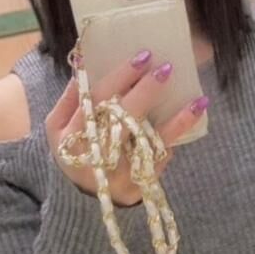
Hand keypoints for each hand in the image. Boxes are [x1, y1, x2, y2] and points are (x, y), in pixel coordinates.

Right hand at [46, 50, 207, 206]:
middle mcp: (96, 156)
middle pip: (123, 119)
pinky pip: (161, 157)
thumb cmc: (73, 150)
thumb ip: (70, 97)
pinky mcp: (139, 185)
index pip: (97, 99)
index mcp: (71, 136)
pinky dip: (178, 136)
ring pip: (150, 143)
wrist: (82, 197)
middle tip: (166, 69)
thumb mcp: (56, 126)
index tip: (142, 57)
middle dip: (146, 92)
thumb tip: (86, 62)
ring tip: (198, 100)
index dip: (120, 77)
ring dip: (178, 121)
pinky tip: (195, 115)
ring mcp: (120, 173)